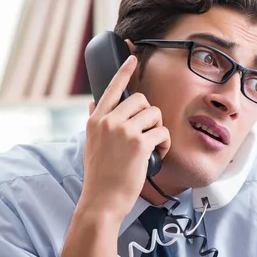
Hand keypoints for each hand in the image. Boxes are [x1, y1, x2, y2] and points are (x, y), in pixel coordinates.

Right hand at [78, 55, 170, 223]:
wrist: (102, 200)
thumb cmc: (100, 176)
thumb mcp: (91, 144)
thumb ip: (95, 122)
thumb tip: (93, 103)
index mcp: (96, 120)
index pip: (111, 88)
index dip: (125, 71)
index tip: (133, 56)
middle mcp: (109, 121)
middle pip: (141, 100)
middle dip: (150, 116)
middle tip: (148, 134)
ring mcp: (124, 132)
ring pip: (154, 115)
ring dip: (158, 131)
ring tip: (152, 148)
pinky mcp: (139, 145)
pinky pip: (162, 133)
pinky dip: (165, 145)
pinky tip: (157, 156)